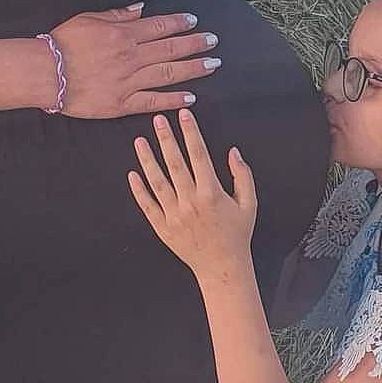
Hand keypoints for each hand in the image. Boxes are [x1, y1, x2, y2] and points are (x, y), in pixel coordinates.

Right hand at [51, 5, 220, 119]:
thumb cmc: (63, 44)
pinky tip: (191, 98)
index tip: (194, 21)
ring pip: (168, 73)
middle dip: (196, 44)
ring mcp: (129, 81)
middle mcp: (131, 56)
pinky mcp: (123, 103)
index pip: (159, 26)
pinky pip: (153, 101)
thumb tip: (140, 9)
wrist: (46, 73)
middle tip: (214, 42)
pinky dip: (174, 100)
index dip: (180, 23)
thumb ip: (118, 14)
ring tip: (212, 65)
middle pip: (171, 48)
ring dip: (194, 69)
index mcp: (123, 34)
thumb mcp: (89, 19)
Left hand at [128, 110, 257, 277]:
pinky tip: (132, 174)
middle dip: (166, 139)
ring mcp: (175, 215)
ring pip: (157, 182)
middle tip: (157, 120)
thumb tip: (232, 152)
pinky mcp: (163, 228)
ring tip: (139, 141)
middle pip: (175, 164)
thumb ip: (242, 175)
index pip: (199, 155)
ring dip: (147, 160)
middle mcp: (191, 202)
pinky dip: (139, 190)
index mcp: (212, 193)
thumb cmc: (237, 234)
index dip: (191, 132)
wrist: (222, 267)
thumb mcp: (249, 204)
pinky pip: (148, 206)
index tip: (185, 115)